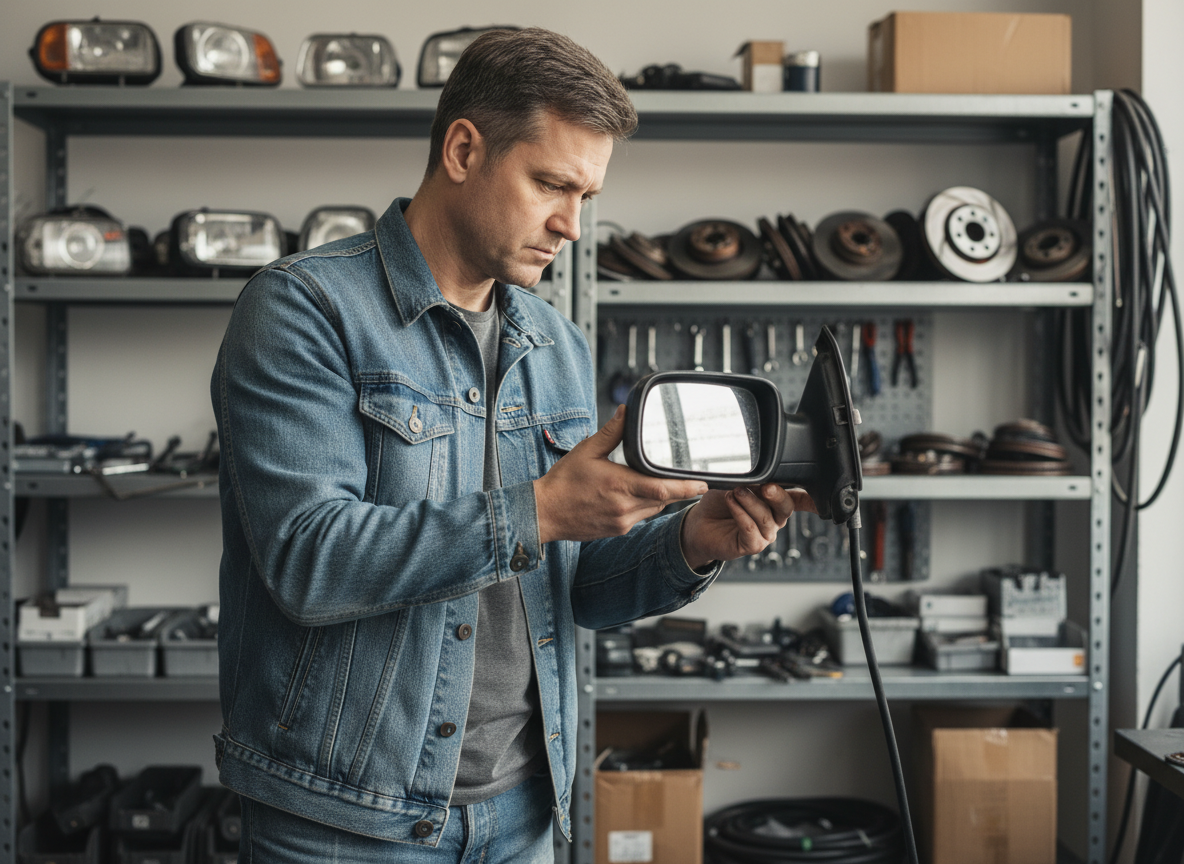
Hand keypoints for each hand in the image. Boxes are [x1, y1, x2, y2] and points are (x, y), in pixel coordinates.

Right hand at [534, 405, 708, 543]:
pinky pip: (641, 517)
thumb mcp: (585, 452)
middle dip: (680, 491)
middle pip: (663, 500)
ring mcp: (622, 522)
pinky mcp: (618, 530)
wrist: (544, 513)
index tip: (703, 483)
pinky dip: (646, 505)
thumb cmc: (563, 482)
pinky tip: (639, 494)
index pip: (661, 489)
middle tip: (697, 482)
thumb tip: (625, 412)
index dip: (685, 487)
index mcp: (619, 485)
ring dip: (662, 497)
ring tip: (667, 484)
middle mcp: (624, 507)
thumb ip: (610, 433)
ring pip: (654, 509)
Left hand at [680, 484, 814, 570]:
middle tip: (763, 487)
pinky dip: (740, 514)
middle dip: (776, 495)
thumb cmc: (720, 503)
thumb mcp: (735, 485)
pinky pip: (750, 529)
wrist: (699, 523)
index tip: (817, 496)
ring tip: (735, 492)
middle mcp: (775, 520)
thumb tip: (759, 479)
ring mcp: (765, 534)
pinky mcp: (752, 545)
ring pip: (765, 518)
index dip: (812, 499)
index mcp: (775, 503)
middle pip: (785, 507)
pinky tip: (731, 502)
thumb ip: (750, 482)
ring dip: (750, 502)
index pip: (800, 499)